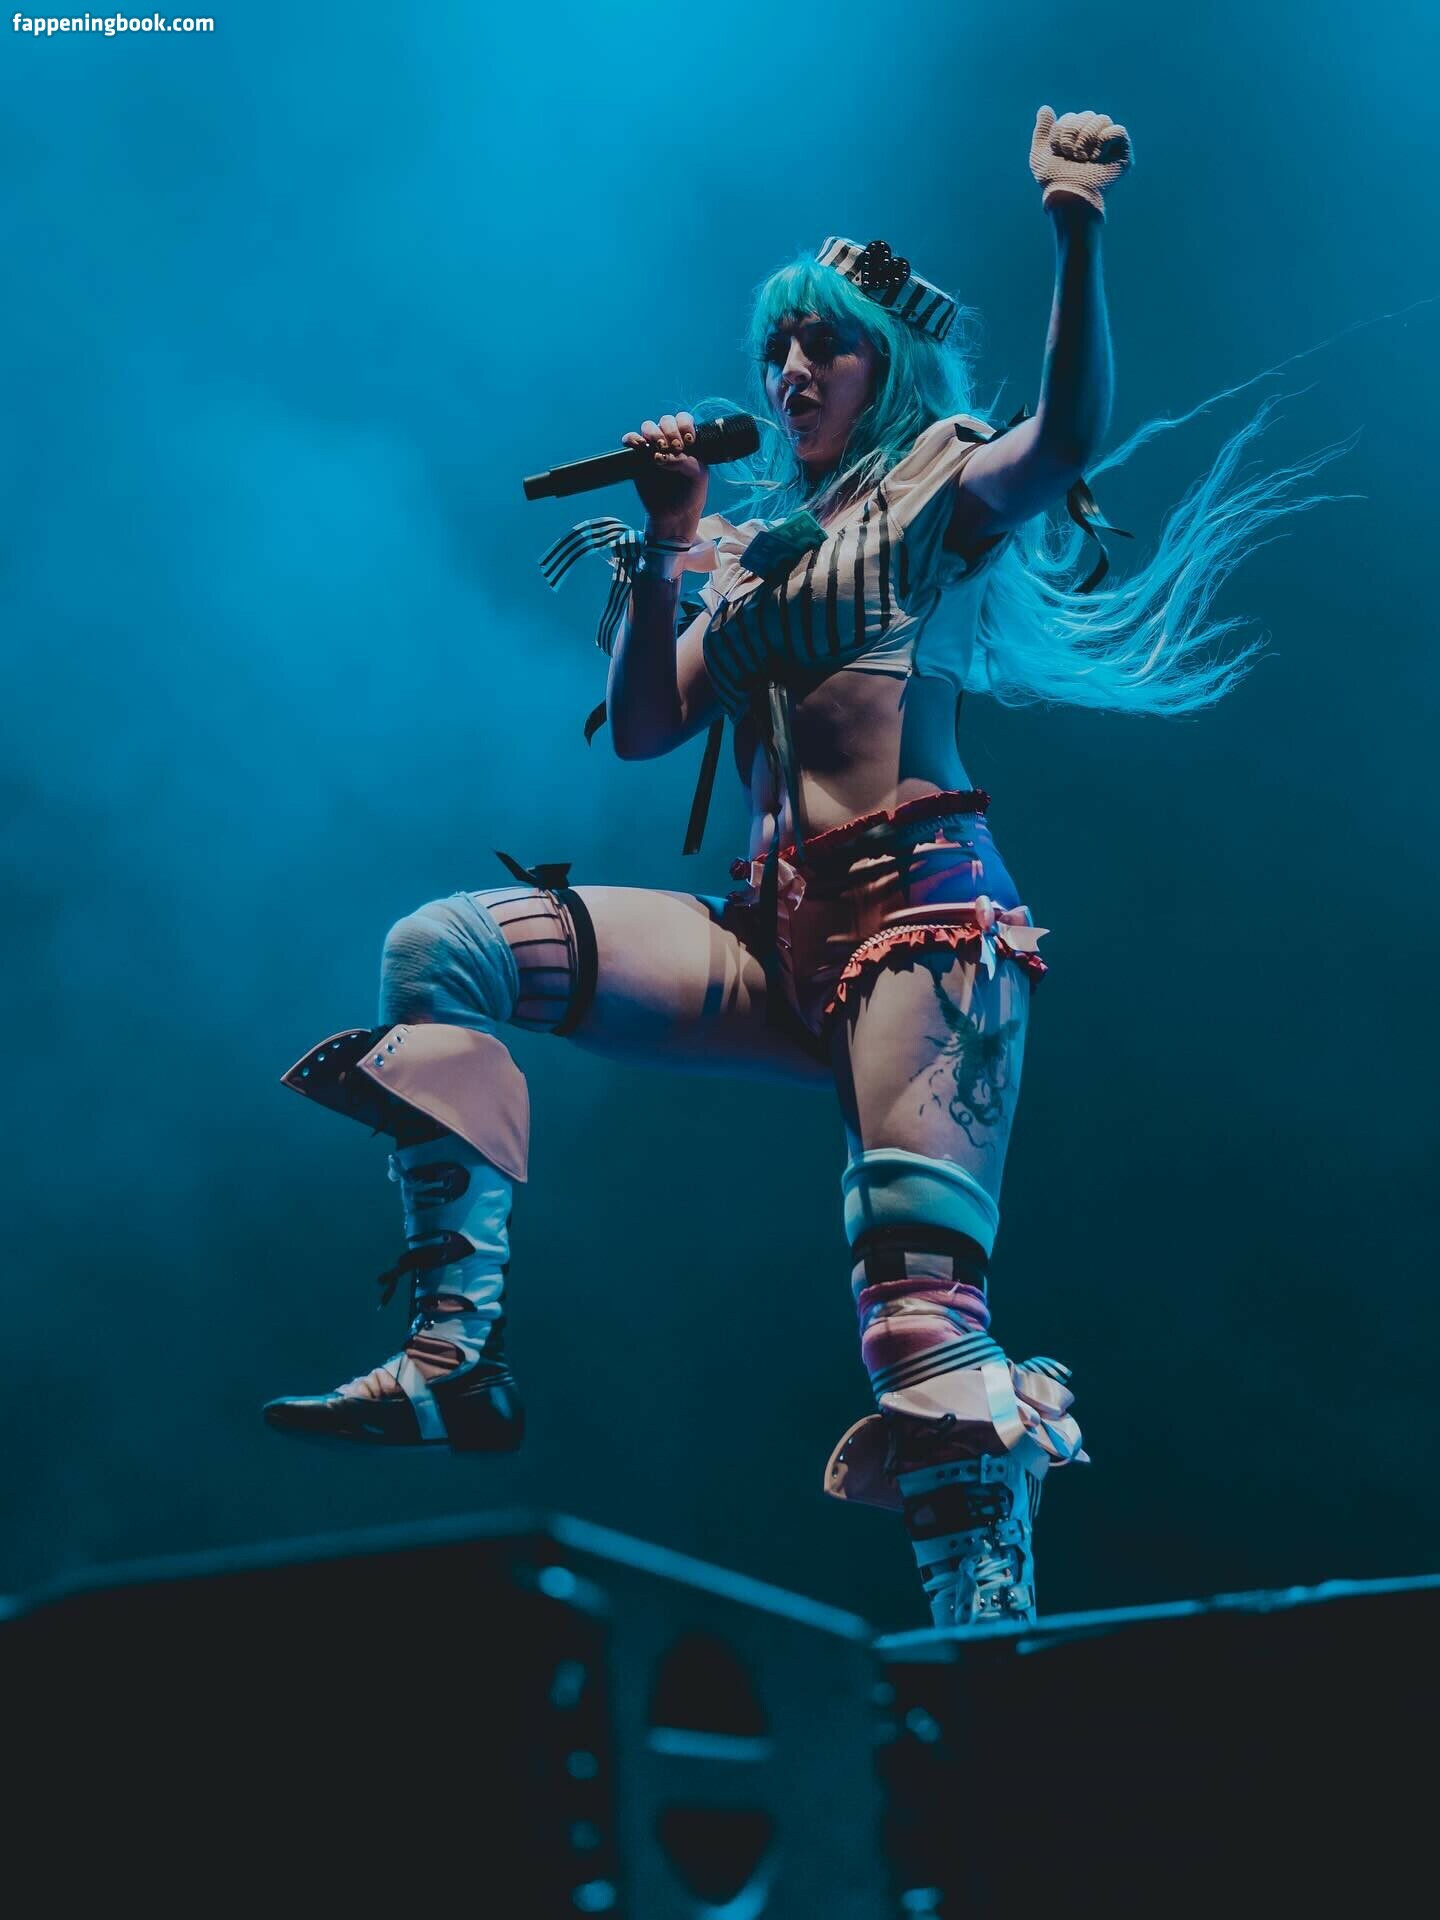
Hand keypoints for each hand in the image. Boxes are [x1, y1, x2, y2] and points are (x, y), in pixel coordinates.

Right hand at [620, 411, 707, 539]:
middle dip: (670, 430)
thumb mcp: (698, 476)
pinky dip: (633, 439)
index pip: (684, 419)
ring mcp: (652, 448)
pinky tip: (641, 448)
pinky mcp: (636, 458)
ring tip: (659, 450)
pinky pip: (631, 440)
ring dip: (653, 432)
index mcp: (688, 441)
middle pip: (666, 420)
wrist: (674, 515)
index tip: (689, 441)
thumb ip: (687, 460)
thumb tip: (664, 454)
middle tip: (675, 447)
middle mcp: (670, 441)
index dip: (685, 424)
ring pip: (648, 426)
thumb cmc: (690, 494)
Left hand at [1028, 105, 1132, 218]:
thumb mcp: (1040, 155)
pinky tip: (1097, 156)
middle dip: (1073, 133)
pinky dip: (1104, 140)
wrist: (1068, 195)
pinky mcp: (1122, 153)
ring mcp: (1109, 145)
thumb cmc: (1054, 181)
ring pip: (1102, 118)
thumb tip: (1045, 108)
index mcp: (1076, 138)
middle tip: (1071, 156)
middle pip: (1087, 114)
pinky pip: (1118, 130)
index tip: (1059, 151)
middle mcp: (1093, 139)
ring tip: (1082, 158)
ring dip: (1087, 138)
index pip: (1071, 117)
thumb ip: (1042, 131)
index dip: (1062, 131)